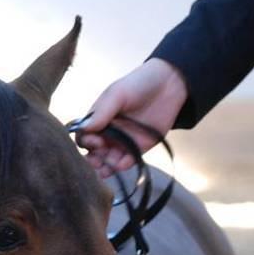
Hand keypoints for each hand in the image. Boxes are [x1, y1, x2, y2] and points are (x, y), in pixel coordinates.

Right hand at [77, 58, 187, 177]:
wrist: (169, 84)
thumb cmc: (138, 84)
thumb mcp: (117, 94)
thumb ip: (101, 112)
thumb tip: (83, 129)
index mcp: (98, 119)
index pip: (84, 136)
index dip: (86, 142)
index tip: (95, 141)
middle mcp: (107, 133)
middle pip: (94, 153)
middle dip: (93, 160)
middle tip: (97, 161)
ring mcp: (122, 142)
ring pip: (109, 161)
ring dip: (105, 167)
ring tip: (106, 170)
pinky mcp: (138, 149)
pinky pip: (127, 162)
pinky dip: (122, 165)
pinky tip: (122, 163)